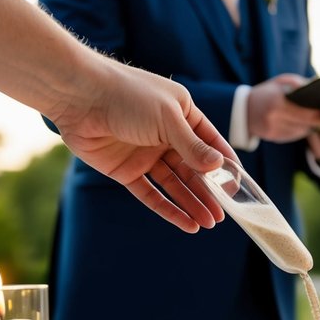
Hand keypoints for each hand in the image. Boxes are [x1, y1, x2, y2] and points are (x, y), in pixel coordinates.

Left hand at [50, 58, 235, 232]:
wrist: (80, 97)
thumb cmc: (128, 96)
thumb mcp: (168, 119)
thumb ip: (193, 146)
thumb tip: (219, 167)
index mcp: (182, 114)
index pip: (211, 144)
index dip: (224, 166)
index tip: (238, 188)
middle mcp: (166, 135)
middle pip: (193, 170)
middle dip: (209, 193)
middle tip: (223, 216)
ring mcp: (146, 154)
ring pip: (174, 185)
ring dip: (192, 204)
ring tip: (209, 223)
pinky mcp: (125, 170)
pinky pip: (151, 193)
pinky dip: (168, 209)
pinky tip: (185, 223)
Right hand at [248, 74, 319, 142]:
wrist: (242, 109)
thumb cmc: (266, 92)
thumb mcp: (280, 82)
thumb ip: (298, 83)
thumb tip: (317, 89)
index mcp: (276, 102)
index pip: (304, 112)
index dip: (319, 115)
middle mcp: (274, 118)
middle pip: (304, 124)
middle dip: (318, 122)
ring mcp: (273, 130)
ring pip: (300, 131)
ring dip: (309, 126)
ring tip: (318, 120)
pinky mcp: (273, 137)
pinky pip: (293, 136)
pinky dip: (300, 130)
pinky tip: (303, 124)